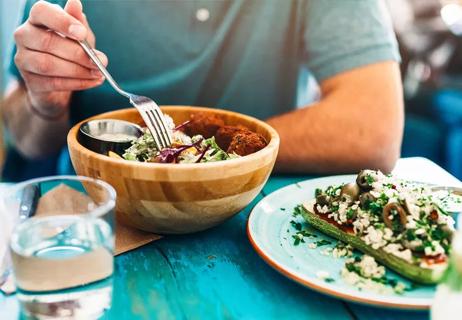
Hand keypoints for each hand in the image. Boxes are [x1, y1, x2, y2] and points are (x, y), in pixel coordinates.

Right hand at [13, 0, 107, 116]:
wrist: (61, 81)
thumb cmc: (70, 51)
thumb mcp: (79, 35)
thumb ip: (78, 21)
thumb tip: (75, 3)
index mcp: (37, 20)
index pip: (41, 12)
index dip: (61, 21)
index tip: (82, 33)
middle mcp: (24, 36)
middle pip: (47, 42)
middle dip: (78, 54)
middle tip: (100, 61)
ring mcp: (24, 60)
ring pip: (48, 65)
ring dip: (78, 70)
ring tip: (98, 73)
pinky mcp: (31, 81)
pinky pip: (54, 83)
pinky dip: (78, 83)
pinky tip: (93, 81)